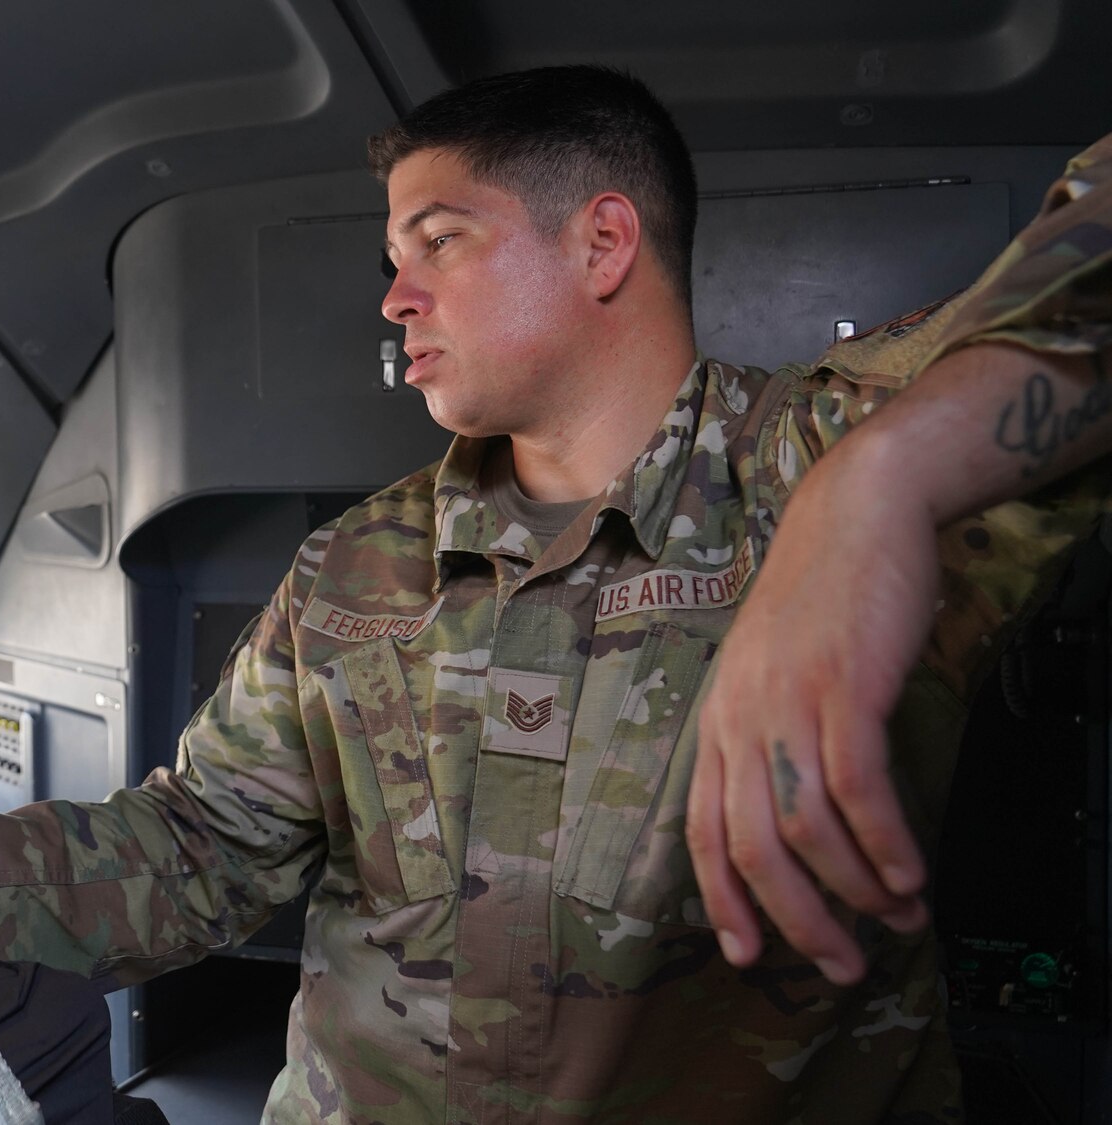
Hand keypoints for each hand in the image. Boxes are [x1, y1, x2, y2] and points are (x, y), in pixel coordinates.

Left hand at [688, 437, 933, 983]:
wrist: (854, 515)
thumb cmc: (822, 602)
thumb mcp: (773, 674)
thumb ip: (769, 739)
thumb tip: (791, 821)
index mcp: (718, 721)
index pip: (702, 830)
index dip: (722, 899)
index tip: (746, 956)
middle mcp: (741, 718)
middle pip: (753, 846)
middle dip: (797, 920)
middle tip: (843, 965)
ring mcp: (788, 702)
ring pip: (807, 826)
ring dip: (856, 889)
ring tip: (897, 919)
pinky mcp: (843, 686)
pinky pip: (858, 786)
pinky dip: (884, 842)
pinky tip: (909, 873)